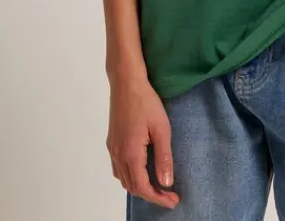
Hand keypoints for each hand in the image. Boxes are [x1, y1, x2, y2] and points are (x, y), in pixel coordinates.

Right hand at [106, 74, 179, 209]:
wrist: (126, 82)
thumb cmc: (146, 102)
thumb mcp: (161, 129)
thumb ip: (164, 157)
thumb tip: (166, 182)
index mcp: (130, 153)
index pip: (142, 187)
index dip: (158, 197)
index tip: (173, 200)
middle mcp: (118, 154)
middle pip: (132, 186)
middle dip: (150, 194)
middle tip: (169, 195)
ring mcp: (112, 148)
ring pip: (123, 178)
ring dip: (139, 186)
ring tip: (157, 185)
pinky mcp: (112, 141)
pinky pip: (118, 168)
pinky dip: (130, 176)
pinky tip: (141, 170)